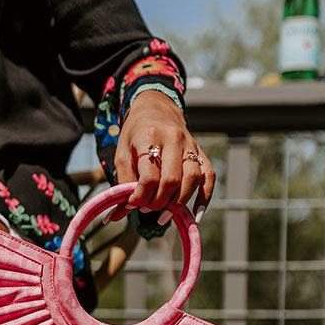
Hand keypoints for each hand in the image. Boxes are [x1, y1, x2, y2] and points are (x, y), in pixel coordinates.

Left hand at [109, 89, 214, 223]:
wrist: (156, 110)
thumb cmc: (135, 135)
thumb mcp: (122, 155)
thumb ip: (121, 183)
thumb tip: (116, 215)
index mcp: (149, 136)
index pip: (149, 176)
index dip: (140, 197)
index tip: (133, 204)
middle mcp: (174, 139)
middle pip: (171, 181)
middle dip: (158, 202)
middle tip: (147, 208)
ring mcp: (191, 145)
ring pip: (192, 180)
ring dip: (178, 204)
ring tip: (163, 215)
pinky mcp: (201, 153)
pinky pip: (209, 177)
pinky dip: (204, 198)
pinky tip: (195, 214)